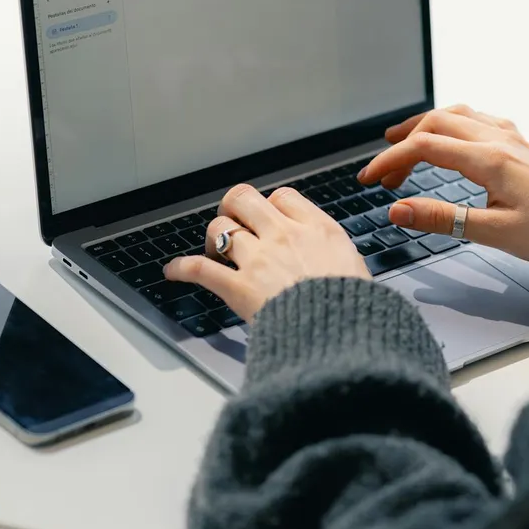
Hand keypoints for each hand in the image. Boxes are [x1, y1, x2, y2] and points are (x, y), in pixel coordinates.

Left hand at [166, 184, 370, 322]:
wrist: (339, 332)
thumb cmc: (352, 306)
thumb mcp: (355, 266)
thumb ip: (333, 253)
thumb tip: (327, 255)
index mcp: (316, 228)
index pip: (283, 197)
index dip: (271, 204)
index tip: (269, 215)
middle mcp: (283, 235)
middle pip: (244, 199)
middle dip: (234, 206)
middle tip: (233, 219)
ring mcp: (258, 259)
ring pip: (220, 228)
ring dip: (213, 238)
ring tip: (214, 250)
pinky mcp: (238, 286)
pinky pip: (199, 269)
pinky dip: (181, 269)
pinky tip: (173, 271)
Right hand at [358, 105, 528, 273]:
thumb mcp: (494, 233)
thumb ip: (443, 219)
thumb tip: (399, 210)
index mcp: (490, 159)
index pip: (425, 147)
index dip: (390, 161)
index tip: (370, 179)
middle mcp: (501, 141)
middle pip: (437, 122)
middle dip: (403, 142)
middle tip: (383, 171)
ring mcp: (514, 141)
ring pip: (459, 116)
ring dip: (427, 127)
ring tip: (405, 146)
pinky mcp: (523, 148)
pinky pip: (479, 121)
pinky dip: (453, 126)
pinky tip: (453, 143)